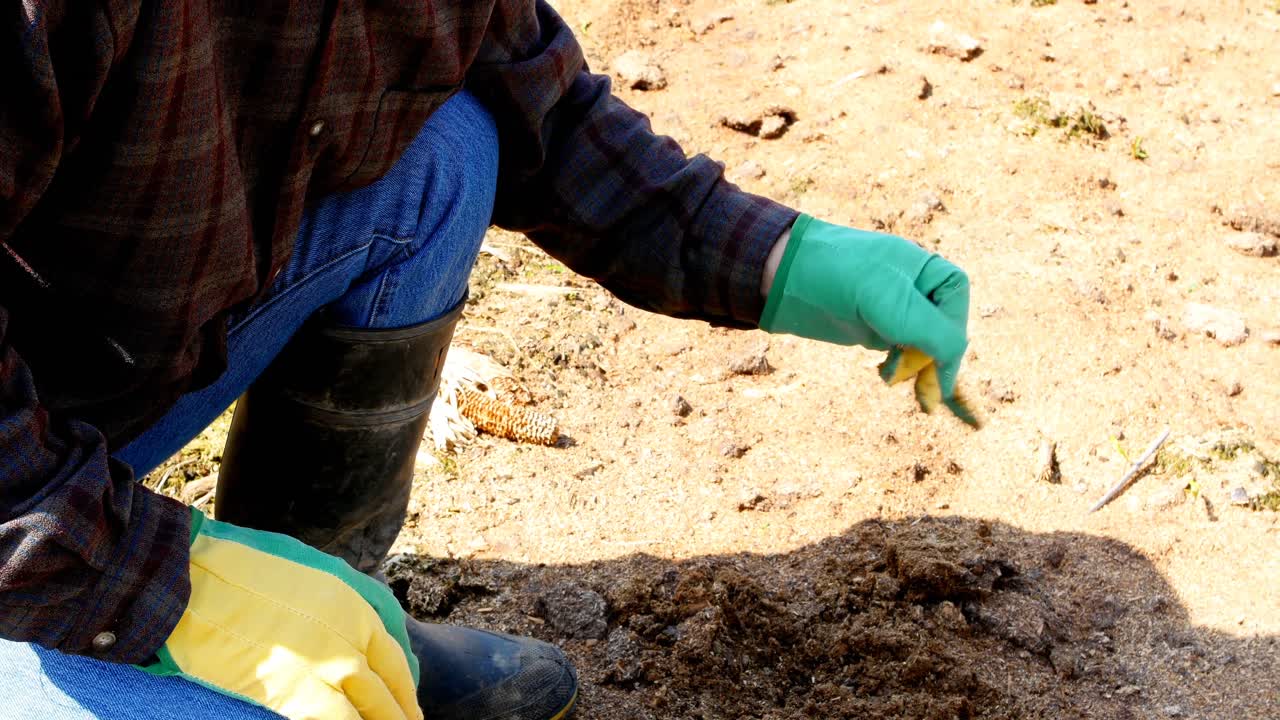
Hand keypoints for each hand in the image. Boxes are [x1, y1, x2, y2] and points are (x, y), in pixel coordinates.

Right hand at [138, 507, 421, 719]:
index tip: (407, 706)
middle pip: (387, 687)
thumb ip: (335, 604)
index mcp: (353, 604)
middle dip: (399, 714)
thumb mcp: (306, 573)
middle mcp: (349, 634)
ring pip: (369, 709)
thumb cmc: (237, 572)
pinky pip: (336, 719)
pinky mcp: (297, 689)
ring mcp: (325, 663)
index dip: (404, 687)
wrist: (194, 582)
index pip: (393, 656)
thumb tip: (349, 628)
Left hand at [760, 214, 971, 421]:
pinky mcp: (878, 330)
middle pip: (944, 336)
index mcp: (931, 272)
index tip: (938, 371)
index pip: (955, 315)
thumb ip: (929, 331)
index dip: (950, 344)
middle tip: (926, 396)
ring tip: (908, 390)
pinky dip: (906, 372)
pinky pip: (905, 356)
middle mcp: (918, 292)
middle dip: (937, 364)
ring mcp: (898, 312)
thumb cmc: (838, 275)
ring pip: (926, 350)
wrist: (783, 275)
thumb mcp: (889, 301)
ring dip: (921, 373)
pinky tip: (899, 383)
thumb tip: (955, 364)